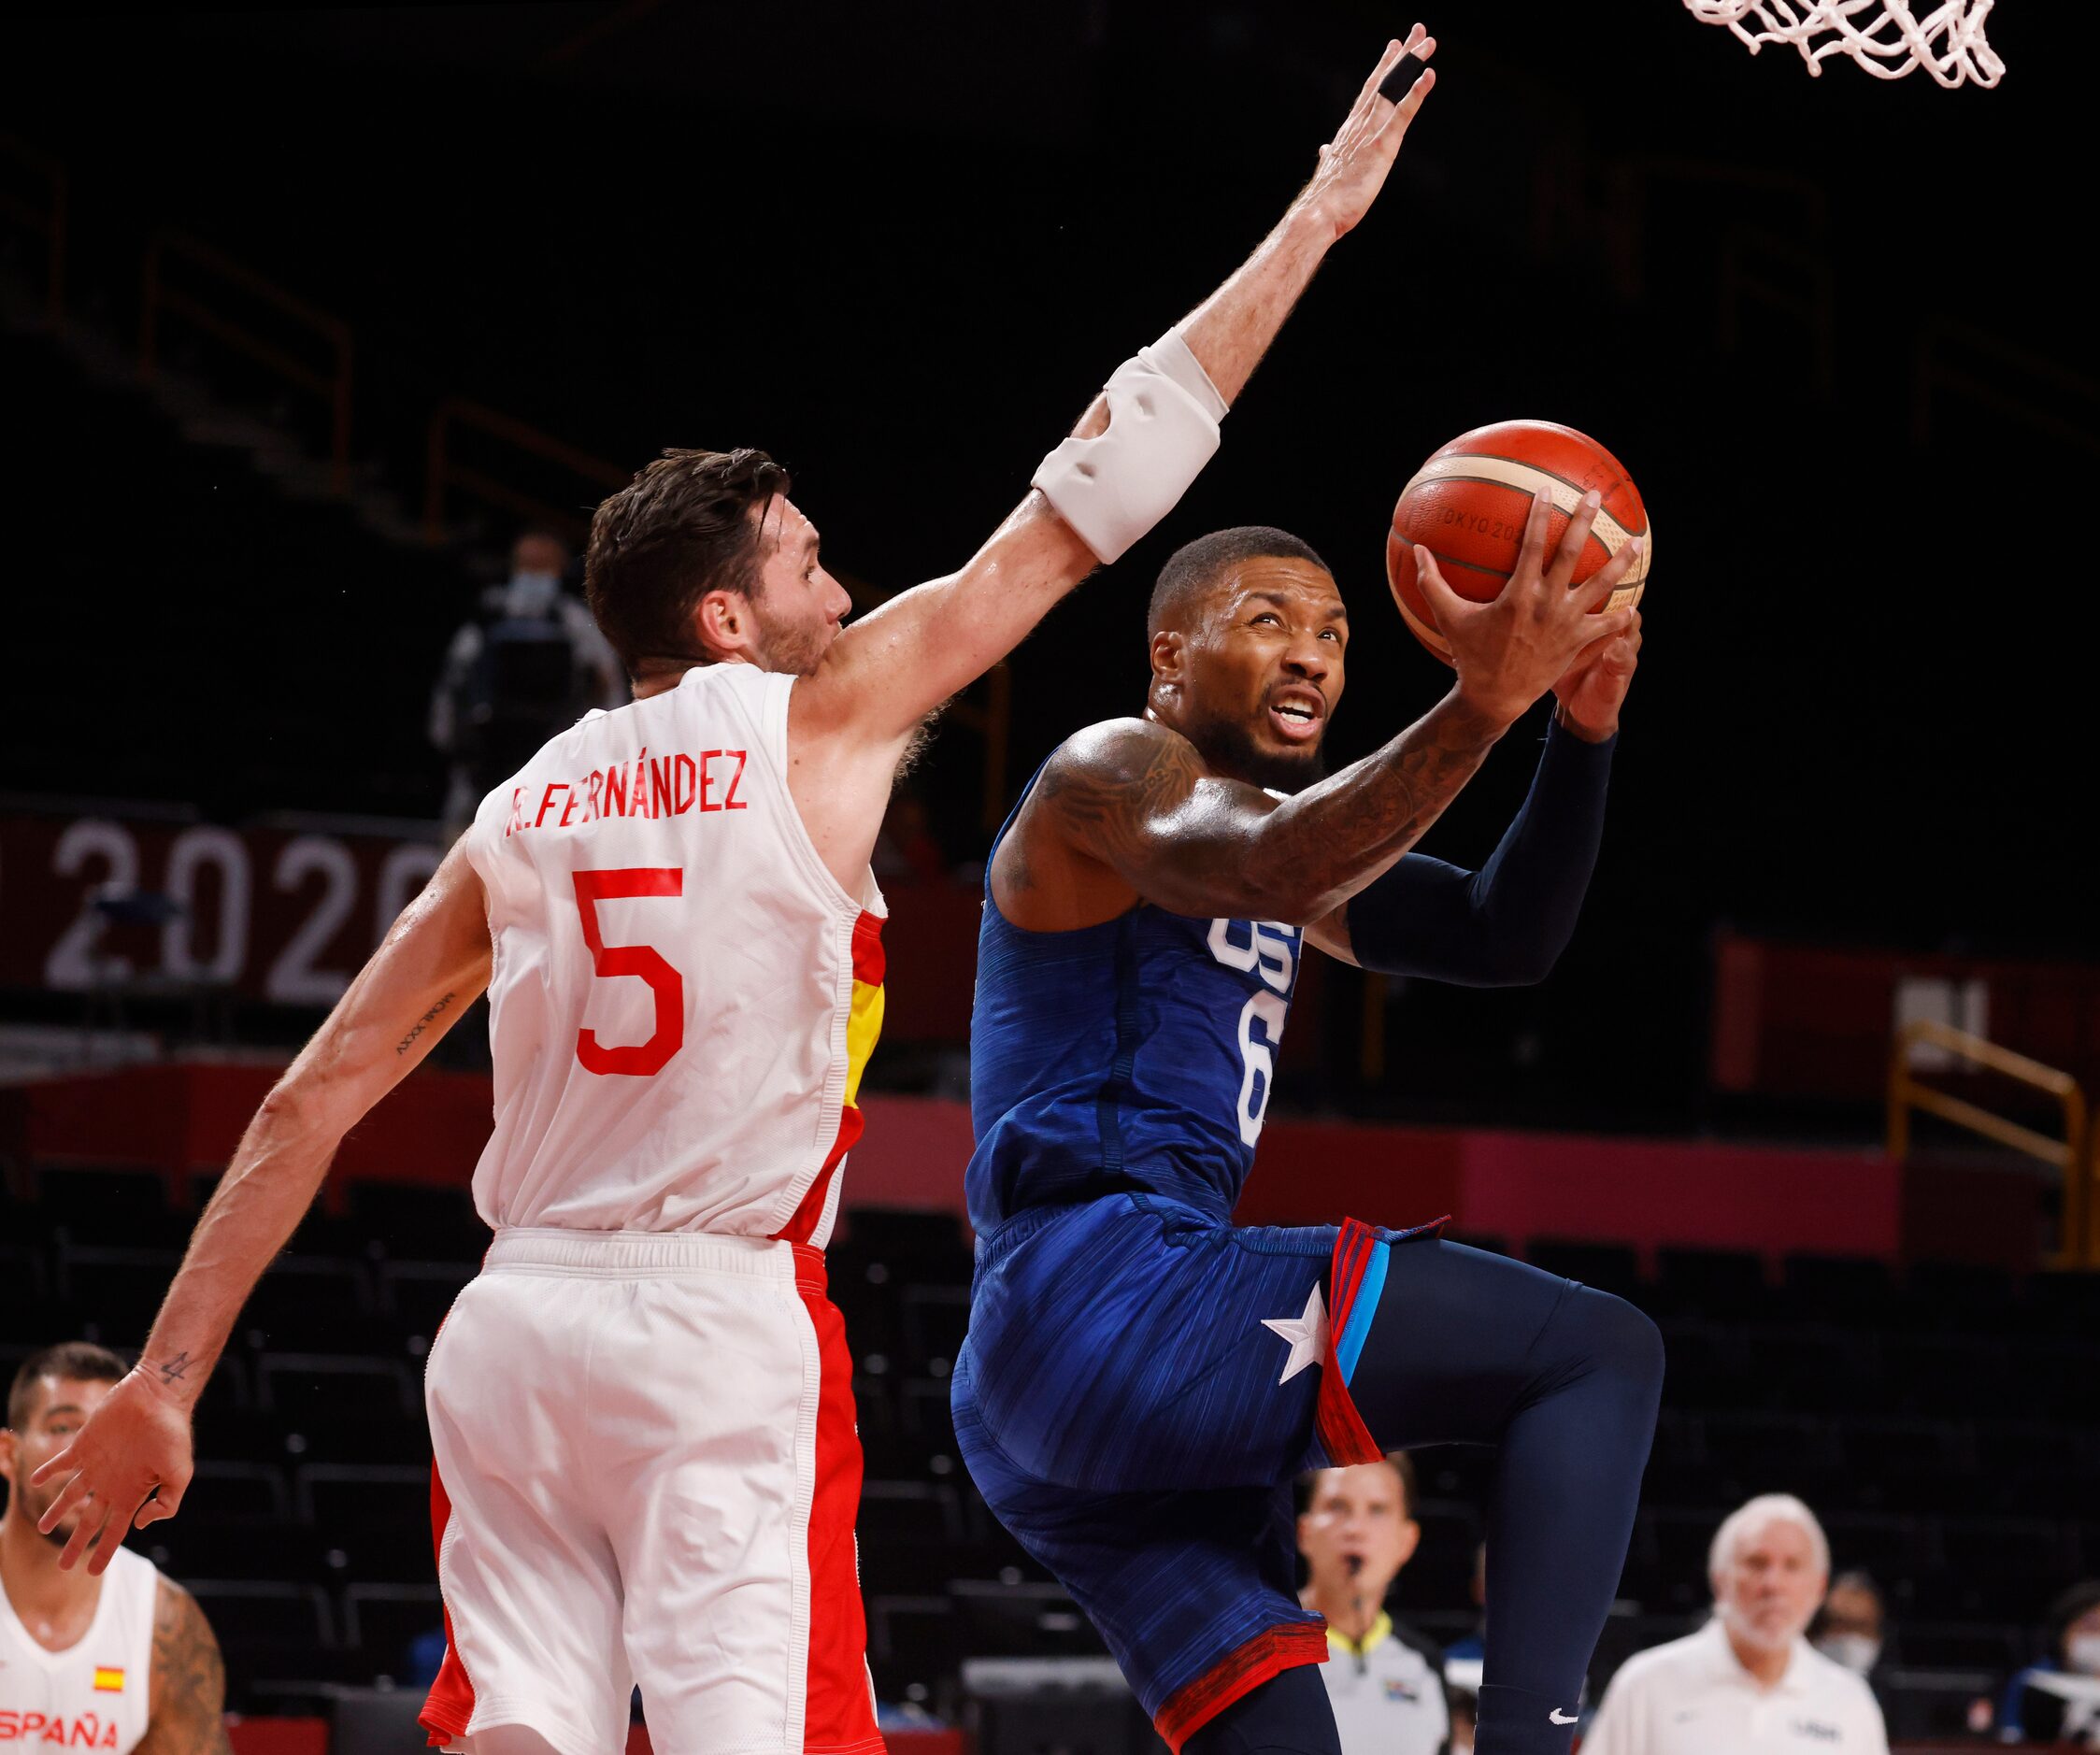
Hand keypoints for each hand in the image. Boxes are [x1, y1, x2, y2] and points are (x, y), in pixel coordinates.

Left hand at [29, 1367, 194, 1573]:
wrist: (158, 1396)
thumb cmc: (172, 1433)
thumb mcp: (180, 1474)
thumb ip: (167, 1504)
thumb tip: (138, 1525)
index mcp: (132, 1492)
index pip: (114, 1530)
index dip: (104, 1552)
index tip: (92, 1573)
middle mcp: (111, 1483)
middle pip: (88, 1521)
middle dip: (76, 1544)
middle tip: (62, 1566)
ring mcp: (96, 1465)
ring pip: (70, 1496)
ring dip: (55, 1512)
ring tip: (41, 1527)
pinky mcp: (83, 1445)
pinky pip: (60, 1464)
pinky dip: (47, 1473)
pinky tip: (34, 1481)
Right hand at [1301, 27, 1437, 240]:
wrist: (1318, 214)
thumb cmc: (1325, 200)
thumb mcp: (1330, 171)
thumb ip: (1330, 155)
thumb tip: (1324, 150)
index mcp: (1350, 131)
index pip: (1369, 92)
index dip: (1383, 67)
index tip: (1394, 47)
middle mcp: (1360, 125)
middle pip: (1384, 82)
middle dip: (1403, 56)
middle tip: (1419, 31)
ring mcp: (1370, 133)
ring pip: (1394, 90)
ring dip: (1412, 65)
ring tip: (1428, 43)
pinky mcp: (1381, 146)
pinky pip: (1402, 113)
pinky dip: (1416, 93)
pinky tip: (1428, 75)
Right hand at [1415, 488, 1641, 731]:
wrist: (1495, 698)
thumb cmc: (1470, 656)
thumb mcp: (1449, 618)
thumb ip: (1432, 583)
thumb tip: (1417, 550)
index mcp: (1519, 594)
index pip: (1533, 545)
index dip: (1541, 515)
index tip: (1548, 490)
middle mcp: (1547, 604)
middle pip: (1572, 554)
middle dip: (1585, 521)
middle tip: (1596, 497)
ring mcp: (1566, 623)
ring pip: (1601, 585)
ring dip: (1621, 562)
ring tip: (1637, 543)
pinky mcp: (1578, 643)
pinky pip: (1606, 625)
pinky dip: (1622, 614)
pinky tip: (1634, 602)